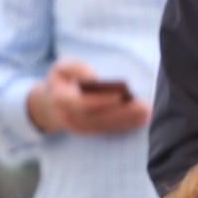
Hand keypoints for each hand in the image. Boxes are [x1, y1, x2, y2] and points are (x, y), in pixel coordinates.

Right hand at [25, 58, 150, 134]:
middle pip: (98, 117)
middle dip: (121, 113)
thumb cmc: (62, 79)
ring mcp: (78, 127)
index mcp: (61, 99)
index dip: (100, 102)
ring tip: (147, 112)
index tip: (119, 96)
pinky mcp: (88, 131)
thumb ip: (75, 68)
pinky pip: (107, 129)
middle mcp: (69, 117)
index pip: (82, 104)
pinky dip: (124, 124)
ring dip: (127, 120)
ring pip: (105, 125)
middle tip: (143, 107)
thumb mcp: (62, 67)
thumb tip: (92, 76)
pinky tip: (140, 119)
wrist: (50, 102)